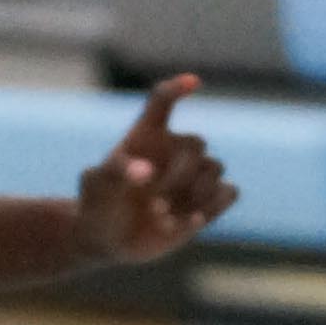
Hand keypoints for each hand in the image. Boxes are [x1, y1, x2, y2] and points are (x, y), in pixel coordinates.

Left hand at [71, 73, 237, 262]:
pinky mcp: (207, 202)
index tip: (192, 83)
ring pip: (216, 168)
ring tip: (162, 216)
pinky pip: (230, 192)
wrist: (108, 241)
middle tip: (151, 201)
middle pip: (196, 143)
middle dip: (179, 172)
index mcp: (145, 136)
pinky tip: (189, 221)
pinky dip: (215, 205)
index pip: (163, 102)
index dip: (177, 89)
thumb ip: (114, 173)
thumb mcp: (96, 188)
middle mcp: (173, 151)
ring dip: (194, 193)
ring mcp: (193, 177)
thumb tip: (146, 171)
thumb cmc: (98, 206)